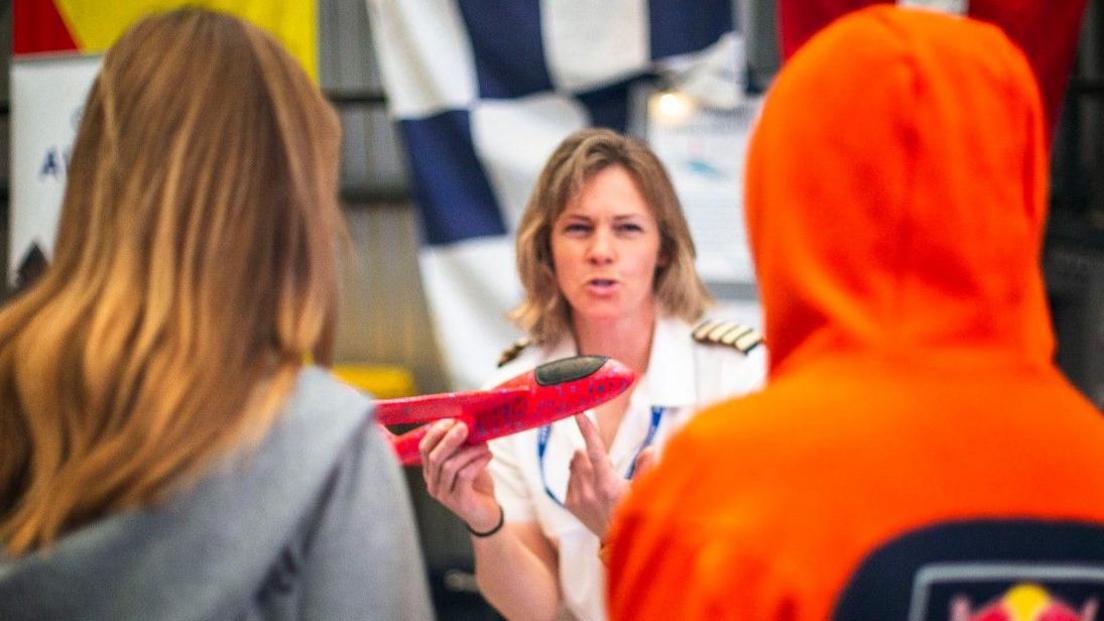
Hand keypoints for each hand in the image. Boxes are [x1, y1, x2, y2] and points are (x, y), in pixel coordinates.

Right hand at [419, 419, 499, 532]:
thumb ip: (462, 447)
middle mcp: (433, 484)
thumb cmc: (475, 485)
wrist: (486, 514)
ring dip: (469, 451)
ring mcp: (444, 494)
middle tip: (464, 427)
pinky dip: (477, 462)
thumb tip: (466, 423)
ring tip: (484, 445)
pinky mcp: (459, 501)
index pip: (424, 449)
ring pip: (450, 466)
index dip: (435, 433)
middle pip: (434, 457)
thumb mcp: (466, 462)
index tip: (450, 420)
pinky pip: (464, 477)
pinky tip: (487, 456)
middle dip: (449, 439)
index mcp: (431, 472)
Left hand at [564, 415, 656, 537]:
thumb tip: (650, 449)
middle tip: (602, 464)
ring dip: (582, 464)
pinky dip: (577, 477)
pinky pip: (569, 478)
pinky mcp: (570, 504)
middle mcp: (589, 490)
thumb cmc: (632, 513)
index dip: (587, 429)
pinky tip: (590, 487)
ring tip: (598, 477)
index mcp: (607, 484)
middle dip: (588, 452)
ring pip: (573, 465)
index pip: (595, 451)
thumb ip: (645, 469)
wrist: (616, 541)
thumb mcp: (641, 492)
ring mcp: (577, 498)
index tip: (579, 413)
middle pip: (580, 455)